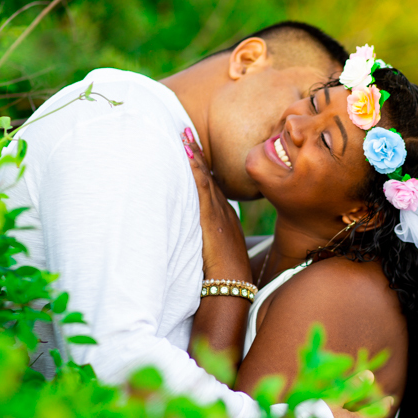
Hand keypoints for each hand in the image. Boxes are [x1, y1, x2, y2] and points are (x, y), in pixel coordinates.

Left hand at [182, 129, 250, 280]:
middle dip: (197, 155)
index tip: (192, 152)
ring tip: (184, 134)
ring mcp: (218, 211)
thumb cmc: (226, 276)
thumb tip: (198, 243)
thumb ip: (207, 244)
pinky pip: (203, 186)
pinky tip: (187, 153)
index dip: (202, 169)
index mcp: (225, 219)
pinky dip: (196, 168)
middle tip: (186, 132)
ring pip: (205, 176)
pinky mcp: (211, 216)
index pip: (212, 188)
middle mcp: (223, 211)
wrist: (233, 284)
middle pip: (209, 177)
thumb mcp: (217, 255)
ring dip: (195, 154)